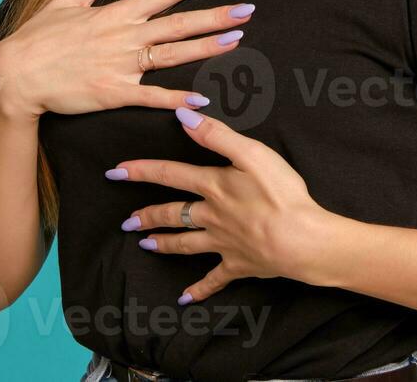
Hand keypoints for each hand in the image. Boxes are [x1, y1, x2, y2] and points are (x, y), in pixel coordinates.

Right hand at [0, 0, 253, 118]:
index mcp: (116, 14)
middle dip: (216, 15)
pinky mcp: (113, 92)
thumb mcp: (64, 1)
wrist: (14, 76)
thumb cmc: (36, 38)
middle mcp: (124, 36)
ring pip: (172, 55)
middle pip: (179, 22)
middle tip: (248, 8)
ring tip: (236, 41)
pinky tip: (202, 98)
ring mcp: (121, 65)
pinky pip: (151, 97)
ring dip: (206, 48)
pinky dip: (177, 98)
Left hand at [110, 109, 333, 304]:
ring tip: (145, 246)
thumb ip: (217, 135)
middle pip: (172, 214)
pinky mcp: (239, 265)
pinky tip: (185, 299)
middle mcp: (212, 216)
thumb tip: (183, 117)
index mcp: (214, 186)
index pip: (170, 174)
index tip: (115, 172)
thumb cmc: (281, 194)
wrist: (301, 240)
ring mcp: (223, 243)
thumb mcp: (252, 154)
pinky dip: (199, 289)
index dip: (141, 171)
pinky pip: (214, 279)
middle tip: (126, 222)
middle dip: (147, 216)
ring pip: (185, 244)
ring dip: (163, 244)